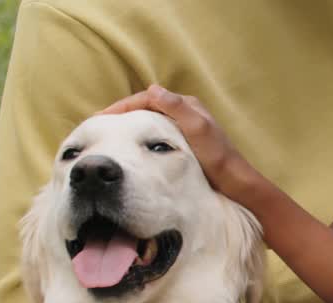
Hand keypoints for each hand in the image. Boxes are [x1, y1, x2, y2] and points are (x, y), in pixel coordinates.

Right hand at [100, 85, 257, 194]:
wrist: (236, 184)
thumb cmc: (218, 158)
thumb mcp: (198, 129)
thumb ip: (177, 108)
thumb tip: (153, 89)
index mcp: (187, 105)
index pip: (146, 98)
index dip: (121, 107)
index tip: (100, 118)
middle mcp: (185, 112)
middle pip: (144, 108)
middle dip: (120, 115)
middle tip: (97, 126)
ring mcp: (183, 128)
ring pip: (148, 122)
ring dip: (127, 126)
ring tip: (107, 136)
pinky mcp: (183, 144)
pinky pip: (153, 135)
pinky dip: (138, 138)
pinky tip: (128, 149)